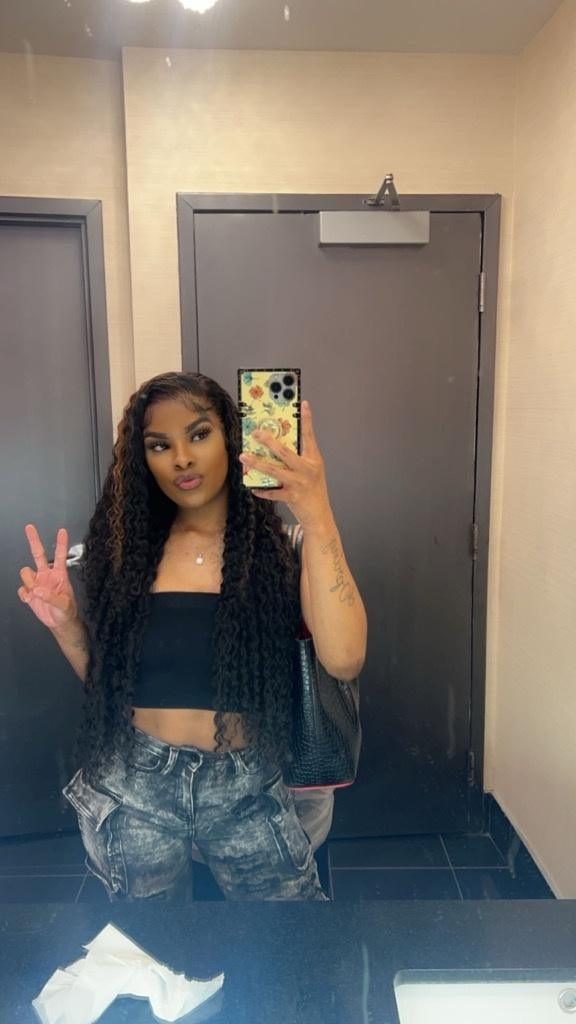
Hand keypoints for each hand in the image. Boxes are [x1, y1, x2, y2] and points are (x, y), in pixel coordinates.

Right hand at [17, 524, 78, 630]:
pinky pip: (22, 589)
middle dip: (33, 540)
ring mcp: (37, 583)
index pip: (59, 556)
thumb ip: (52, 597)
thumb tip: (38, 590)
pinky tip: (31, 600)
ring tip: (36, 594)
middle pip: (38, 554)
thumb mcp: (63, 605)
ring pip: (26, 572)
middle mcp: (46, 575)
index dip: (61, 543)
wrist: (59, 622)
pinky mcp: (29, 593)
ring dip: (29, 582)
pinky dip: (24, 594)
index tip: (62, 531)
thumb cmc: (66, 611)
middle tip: (29, 527)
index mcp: (59, 575)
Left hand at [239, 400, 333, 527]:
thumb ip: (300, 456)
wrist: (319, 514)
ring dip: (257, 463)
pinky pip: (272, 492)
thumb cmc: (313, 488)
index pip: (309, 436)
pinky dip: (262, 489)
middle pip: (285, 452)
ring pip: (274, 471)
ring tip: (243, 456)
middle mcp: (307, 469)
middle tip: (255, 432)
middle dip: (269, 441)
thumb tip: (278, 443)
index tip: (304, 404)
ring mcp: (299, 483)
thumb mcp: (312, 469)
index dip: (307, 420)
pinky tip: (252, 486)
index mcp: (313, 459)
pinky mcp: (292, 497)